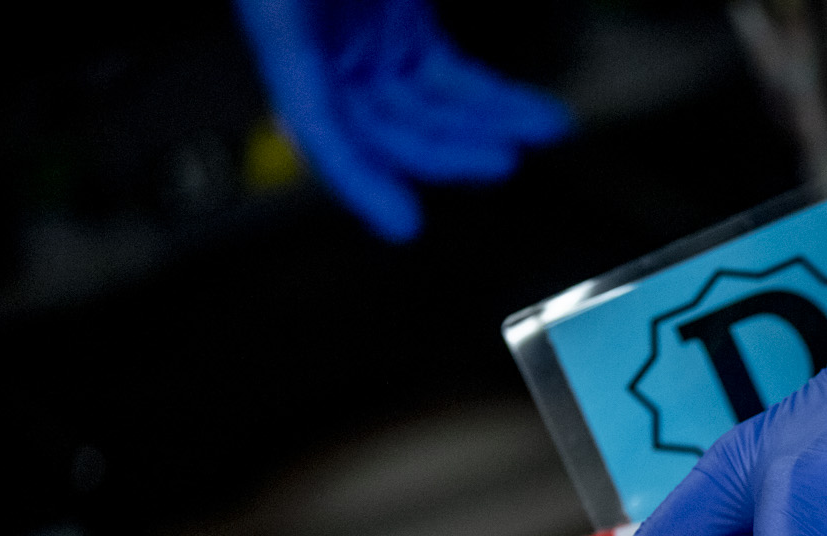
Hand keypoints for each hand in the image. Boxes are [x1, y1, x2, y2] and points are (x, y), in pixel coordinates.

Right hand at [234, 0, 571, 241]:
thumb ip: (374, 33)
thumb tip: (347, 100)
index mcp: (283, 21)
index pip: (316, 123)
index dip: (355, 180)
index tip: (402, 223)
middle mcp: (321, 41)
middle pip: (384, 125)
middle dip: (448, 149)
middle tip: (502, 159)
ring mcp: (362, 36)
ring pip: (425, 109)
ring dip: (485, 126)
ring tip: (542, 129)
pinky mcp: (401, 26)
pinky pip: (449, 80)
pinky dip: (492, 100)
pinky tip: (534, 115)